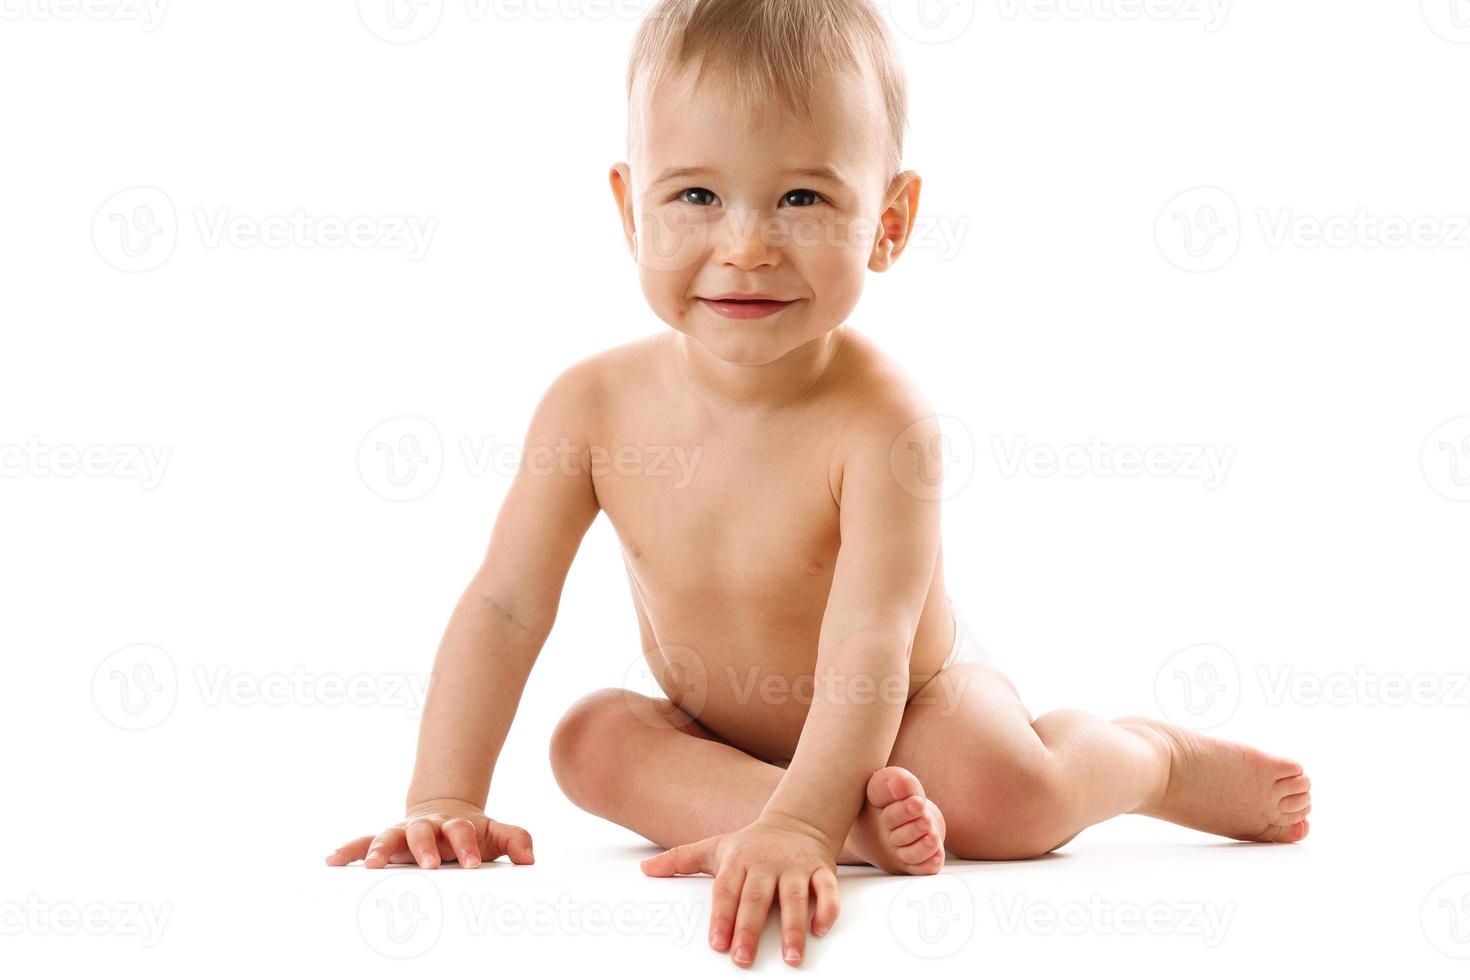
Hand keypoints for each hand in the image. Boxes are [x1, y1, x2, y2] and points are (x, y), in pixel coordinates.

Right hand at [324, 798, 533, 869]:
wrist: (446, 813)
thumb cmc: (472, 832)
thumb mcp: (495, 833)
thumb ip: (515, 840)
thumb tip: (529, 859)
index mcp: (454, 824)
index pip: (461, 832)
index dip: (468, 846)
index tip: (473, 864)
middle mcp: (426, 826)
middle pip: (422, 831)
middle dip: (424, 847)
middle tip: (429, 865)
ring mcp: (403, 832)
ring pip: (388, 835)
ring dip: (379, 848)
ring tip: (370, 864)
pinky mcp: (386, 840)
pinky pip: (363, 842)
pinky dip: (349, 849)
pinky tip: (333, 860)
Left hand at [639, 813, 840, 967]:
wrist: (798, 819)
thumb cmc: (751, 843)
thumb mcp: (714, 847)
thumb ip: (679, 859)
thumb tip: (644, 870)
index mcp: (739, 860)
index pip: (727, 891)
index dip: (721, 917)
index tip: (717, 943)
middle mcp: (767, 863)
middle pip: (757, 898)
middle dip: (750, 929)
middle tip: (743, 959)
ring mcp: (796, 867)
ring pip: (795, 898)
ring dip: (793, 928)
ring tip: (790, 958)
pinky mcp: (822, 870)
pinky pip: (828, 890)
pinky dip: (827, 909)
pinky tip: (820, 930)